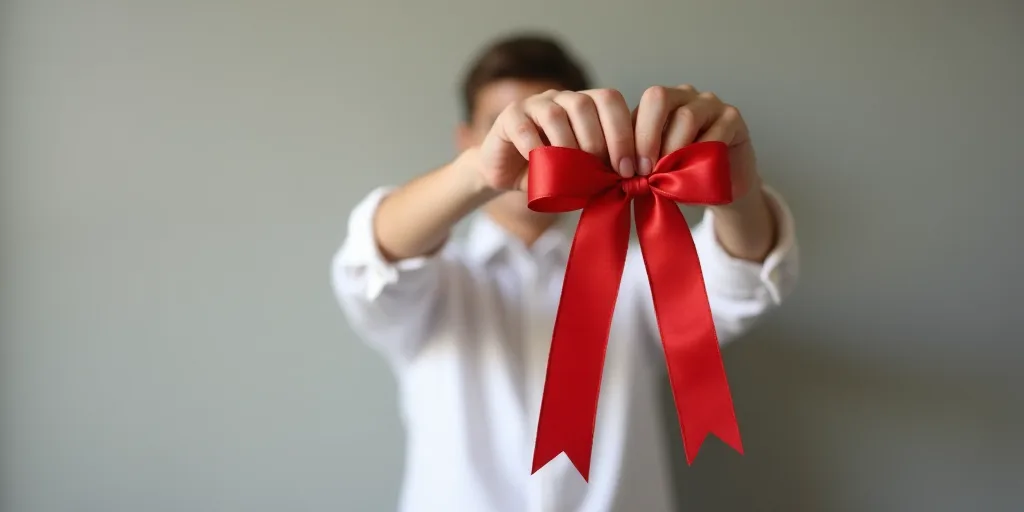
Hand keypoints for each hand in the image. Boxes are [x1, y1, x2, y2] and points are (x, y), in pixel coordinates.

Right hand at [477, 88, 636, 190]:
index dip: (624, 133)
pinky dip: (535, 150)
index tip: (630, 168)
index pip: (610, 100)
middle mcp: (562, 97)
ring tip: (572, 174)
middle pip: (584, 103)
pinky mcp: (509, 116)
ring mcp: (534, 104)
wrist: (509, 175)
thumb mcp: (584, 172)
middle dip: (599, 142)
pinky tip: (541, 169)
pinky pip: (523, 128)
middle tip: (604, 174)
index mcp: (586, 104)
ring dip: (568, 147)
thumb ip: (605, 168)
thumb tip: (632, 179)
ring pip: (555, 114)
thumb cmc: (553, 174)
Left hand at [632, 84, 758, 202]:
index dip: (625, 138)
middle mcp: (682, 95)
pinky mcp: (733, 117)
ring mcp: (709, 103)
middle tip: (645, 170)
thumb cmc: (682, 175)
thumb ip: (638, 160)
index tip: (625, 171)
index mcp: (657, 104)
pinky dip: (702, 155)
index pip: (634, 106)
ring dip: (673, 149)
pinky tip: (696, 172)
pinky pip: (716, 131)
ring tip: (668, 174)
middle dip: (646, 137)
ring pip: (686, 116)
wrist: (719, 188)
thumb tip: (619, 169)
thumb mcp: (653, 167)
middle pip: (658, 98)